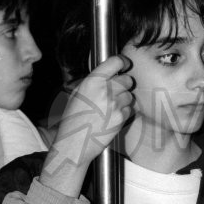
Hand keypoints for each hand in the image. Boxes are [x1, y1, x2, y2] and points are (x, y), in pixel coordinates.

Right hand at [41, 56, 133, 196]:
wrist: (75, 142)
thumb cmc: (73, 119)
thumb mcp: (77, 94)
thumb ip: (93, 81)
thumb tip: (107, 72)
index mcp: (92, 81)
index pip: (115, 62)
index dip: (122, 62)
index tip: (124, 64)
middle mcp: (106, 90)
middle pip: (127, 79)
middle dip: (124, 84)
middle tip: (115, 92)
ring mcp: (115, 104)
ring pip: (130, 95)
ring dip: (124, 100)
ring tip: (110, 108)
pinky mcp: (122, 117)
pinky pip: (130, 109)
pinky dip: (124, 112)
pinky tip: (112, 117)